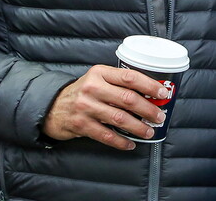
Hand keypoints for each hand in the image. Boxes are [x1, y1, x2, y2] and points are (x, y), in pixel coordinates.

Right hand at [43, 64, 168, 149]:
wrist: (52, 107)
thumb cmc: (83, 92)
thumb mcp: (97, 79)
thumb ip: (117, 82)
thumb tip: (149, 93)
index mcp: (99, 72)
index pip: (129, 77)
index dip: (149, 85)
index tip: (163, 93)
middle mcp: (92, 87)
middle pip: (128, 98)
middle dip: (148, 109)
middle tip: (159, 116)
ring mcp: (85, 107)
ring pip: (119, 118)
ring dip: (138, 127)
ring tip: (149, 131)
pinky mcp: (81, 125)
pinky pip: (106, 135)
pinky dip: (121, 141)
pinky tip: (130, 144)